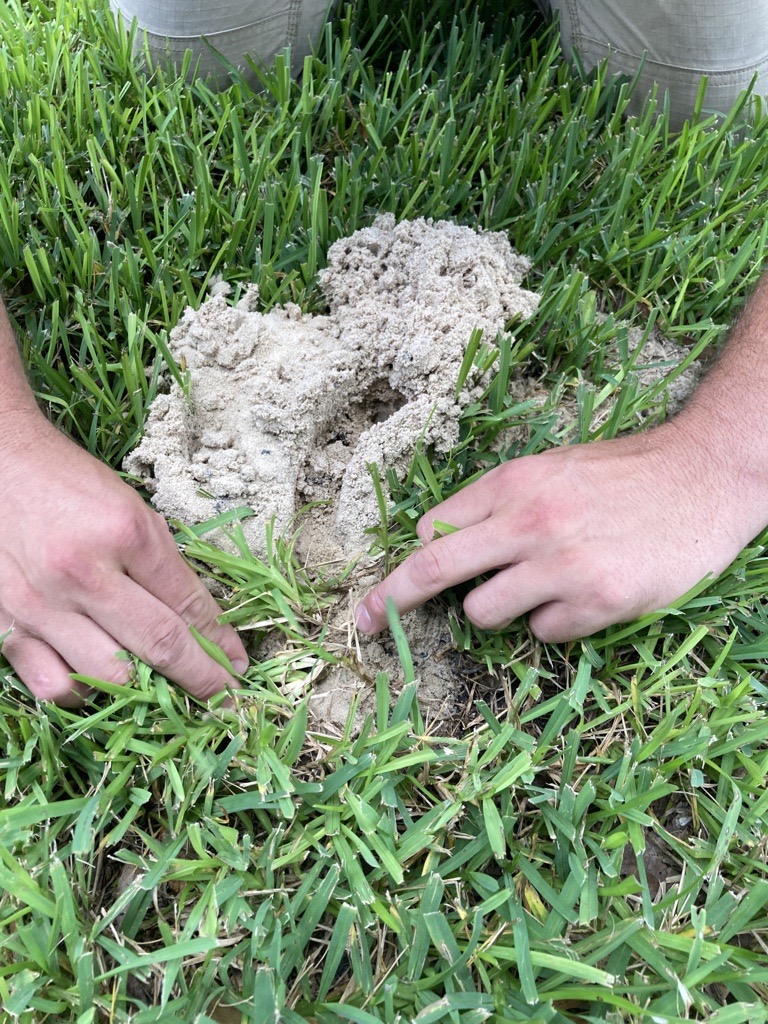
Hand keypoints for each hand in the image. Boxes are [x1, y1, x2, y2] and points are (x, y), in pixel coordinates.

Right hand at [0, 410, 247, 706]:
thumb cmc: (68, 483)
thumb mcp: (130, 509)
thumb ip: (162, 565)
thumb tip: (203, 622)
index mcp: (123, 533)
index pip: (187, 603)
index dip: (219, 640)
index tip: (238, 662)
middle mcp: (81, 572)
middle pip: (158, 645)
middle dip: (201, 677)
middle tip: (223, 694)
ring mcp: (39, 604)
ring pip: (109, 676)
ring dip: (145, 689)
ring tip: (161, 685)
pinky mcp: (4, 624)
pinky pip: (52, 686)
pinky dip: (81, 692)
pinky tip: (94, 679)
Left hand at [355, 421, 763, 641]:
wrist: (704, 477)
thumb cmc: (623, 474)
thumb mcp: (552, 469)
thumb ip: (499, 502)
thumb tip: (442, 542)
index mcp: (512, 483)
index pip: (430, 530)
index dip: (408, 561)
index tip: (386, 590)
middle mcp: (528, 522)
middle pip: (433, 570)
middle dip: (389, 600)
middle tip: (362, 623)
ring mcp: (562, 565)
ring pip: (483, 614)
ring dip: (499, 611)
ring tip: (541, 589)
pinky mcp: (598, 602)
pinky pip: (542, 634)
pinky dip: (554, 623)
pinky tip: (586, 596)